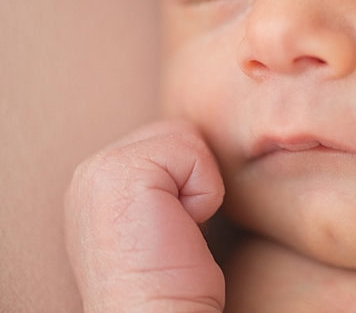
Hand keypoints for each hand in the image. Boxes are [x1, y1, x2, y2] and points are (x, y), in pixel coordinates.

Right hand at [65, 121, 225, 312]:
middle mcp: (90, 173)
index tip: (173, 229)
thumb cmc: (168, 284)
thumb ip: (163, 184)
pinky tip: (181, 227)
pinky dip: (203, 192)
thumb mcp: (161, 221)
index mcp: (97, 186)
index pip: (165, 142)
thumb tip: (194, 162)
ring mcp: (99, 170)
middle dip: (192, 178)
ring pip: (184, 136)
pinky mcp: (121, 172)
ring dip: (198, 185)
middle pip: (176, 132)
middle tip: (176, 229)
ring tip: (176, 227)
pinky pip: (191, 152)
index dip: (187, 182)